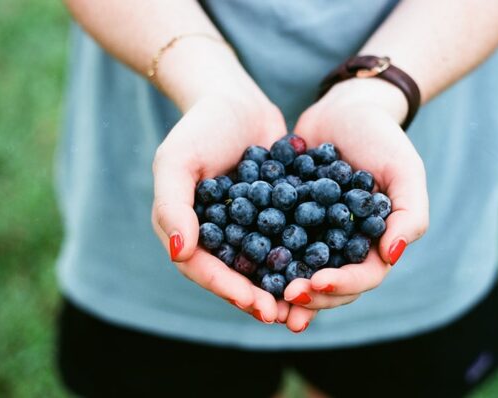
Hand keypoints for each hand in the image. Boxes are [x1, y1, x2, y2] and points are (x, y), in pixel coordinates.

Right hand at [151, 87, 290, 323]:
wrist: (235, 100)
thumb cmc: (199, 127)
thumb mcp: (176, 161)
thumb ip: (172, 206)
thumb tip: (179, 253)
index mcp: (189, 230)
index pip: (204, 268)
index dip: (229, 289)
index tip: (256, 305)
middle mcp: (218, 234)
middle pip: (236, 274)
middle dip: (259, 297)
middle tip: (284, 316)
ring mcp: (248, 226)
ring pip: (263, 264)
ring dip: (282, 285)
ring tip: (306, 304)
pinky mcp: (275, 214)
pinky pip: (287, 239)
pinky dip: (302, 255)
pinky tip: (325, 267)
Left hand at [286, 78, 428, 312]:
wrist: (344, 109)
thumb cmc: (381, 137)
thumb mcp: (404, 170)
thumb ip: (410, 213)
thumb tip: (392, 256)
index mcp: (375, 242)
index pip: (363, 276)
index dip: (342, 285)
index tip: (317, 283)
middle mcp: (344, 245)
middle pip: (330, 284)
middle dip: (310, 295)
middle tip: (286, 296)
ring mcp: (316, 235)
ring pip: (301, 271)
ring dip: (284, 289)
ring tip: (263, 299)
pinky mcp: (289, 220)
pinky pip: (275, 243)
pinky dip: (263, 258)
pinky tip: (243, 265)